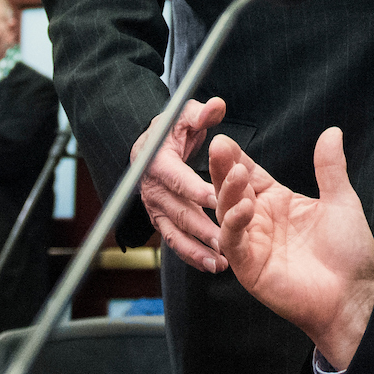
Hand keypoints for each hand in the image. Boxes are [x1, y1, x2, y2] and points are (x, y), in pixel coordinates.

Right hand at [135, 97, 227, 271]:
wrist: (149, 149)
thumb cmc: (171, 130)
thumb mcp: (184, 115)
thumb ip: (200, 113)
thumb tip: (216, 106)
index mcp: (157, 163)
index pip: (177, 178)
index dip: (195, 189)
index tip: (217, 199)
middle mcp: (153, 190)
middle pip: (178, 211)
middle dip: (201, 227)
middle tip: (224, 238)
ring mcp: (155, 210)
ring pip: (175, 234)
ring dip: (196, 250)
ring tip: (220, 262)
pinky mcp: (162, 222)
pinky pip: (175, 243)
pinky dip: (192, 256)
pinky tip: (213, 266)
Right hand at [214, 128, 373, 371]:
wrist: (353, 295)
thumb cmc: (348, 254)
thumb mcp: (342, 202)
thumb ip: (331, 168)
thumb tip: (332, 132)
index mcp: (280, 202)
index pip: (252, 174)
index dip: (238, 157)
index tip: (226, 138)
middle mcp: (262, 220)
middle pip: (233, 189)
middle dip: (224, 168)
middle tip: (219, 147)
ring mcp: (254, 243)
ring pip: (227, 213)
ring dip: (228, 192)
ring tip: (237, 174)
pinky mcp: (250, 266)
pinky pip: (234, 242)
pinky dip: (233, 224)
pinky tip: (244, 208)